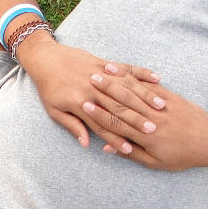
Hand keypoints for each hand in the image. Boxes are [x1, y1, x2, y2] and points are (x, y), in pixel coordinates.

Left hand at [18, 36, 162, 150]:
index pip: (103, 126)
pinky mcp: (104, 62)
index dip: (116, 139)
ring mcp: (100, 74)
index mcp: (81, 104)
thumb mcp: (55, 111)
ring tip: (162, 108)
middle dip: (137, 120)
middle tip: (155, 131)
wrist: (45, 59)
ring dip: (145, 98)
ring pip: (127, 88)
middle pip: (119, 108)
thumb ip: (72, 126)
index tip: (131, 150)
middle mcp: (92, 89)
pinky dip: (142, 73)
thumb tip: (86, 144)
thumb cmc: (49, 89)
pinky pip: (127, 68)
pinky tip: (157, 79)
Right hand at [88, 74, 207, 170]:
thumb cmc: (181, 157)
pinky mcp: (172, 98)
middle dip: (104, 91)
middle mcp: (153, 119)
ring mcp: (163, 107)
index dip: (100, 114)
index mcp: (146, 137)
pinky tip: (125, 72)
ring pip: (136, 92)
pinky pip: (151, 87)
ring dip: (118, 81)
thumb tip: (109, 148)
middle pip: (124, 103)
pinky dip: (137, 79)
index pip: (117, 123)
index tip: (85, 105)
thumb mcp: (155, 162)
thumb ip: (131, 153)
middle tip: (88, 81)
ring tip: (102, 72)